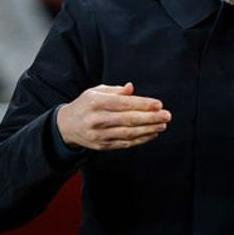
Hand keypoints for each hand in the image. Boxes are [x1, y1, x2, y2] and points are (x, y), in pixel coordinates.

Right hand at [56, 82, 170, 150]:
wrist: (66, 126)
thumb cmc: (86, 105)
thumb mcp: (96, 92)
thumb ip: (115, 91)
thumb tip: (131, 88)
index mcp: (96, 103)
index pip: (124, 104)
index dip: (143, 104)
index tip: (159, 104)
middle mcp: (97, 120)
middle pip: (129, 120)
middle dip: (151, 118)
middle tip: (166, 115)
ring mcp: (100, 135)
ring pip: (129, 133)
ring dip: (149, 129)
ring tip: (163, 125)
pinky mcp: (103, 146)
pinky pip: (125, 143)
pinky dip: (141, 139)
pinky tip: (152, 134)